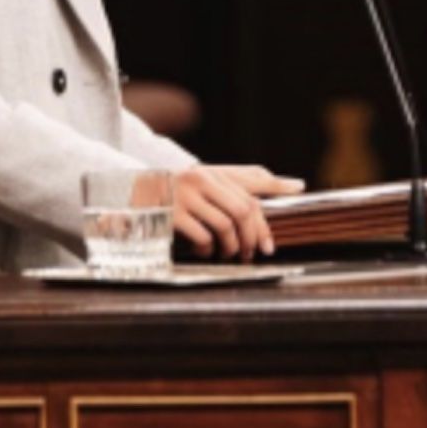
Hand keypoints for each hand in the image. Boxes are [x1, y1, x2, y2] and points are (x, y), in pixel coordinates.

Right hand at [173, 165, 305, 261]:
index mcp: (212, 173)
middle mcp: (200, 179)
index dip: (268, 210)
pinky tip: (204, 251)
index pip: (250, 191)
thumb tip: (295, 184)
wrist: (131, 194)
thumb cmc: (178, 193)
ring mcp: (184, 195)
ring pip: (224, 225)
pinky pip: (202, 236)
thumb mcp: (208, 184)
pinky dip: (208, 249)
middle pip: (242, 210)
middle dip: (251, 236)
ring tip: (227, 254)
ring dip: (230, 246)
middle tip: (251, 254)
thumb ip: (244, 185)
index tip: (279, 227)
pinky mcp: (170, 213)